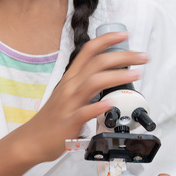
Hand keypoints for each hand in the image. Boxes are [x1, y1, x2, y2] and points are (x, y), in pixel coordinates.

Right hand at [21, 32, 148, 163]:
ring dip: (116, 76)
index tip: (124, 35)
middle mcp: (70, 87)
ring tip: (135, 74)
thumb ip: (85, 85)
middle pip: (96, 63)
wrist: (33, 139)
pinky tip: (110, 104)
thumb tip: (107, 78)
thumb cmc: (52, 118)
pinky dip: (98, 107)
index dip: (106, 40)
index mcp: (71, 79)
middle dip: (122, 56)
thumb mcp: (67, 94)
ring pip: (93, 82)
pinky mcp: (70, 121)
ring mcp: (69, 103)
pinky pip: (85, 112)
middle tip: (142, 56)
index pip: (88, 51)